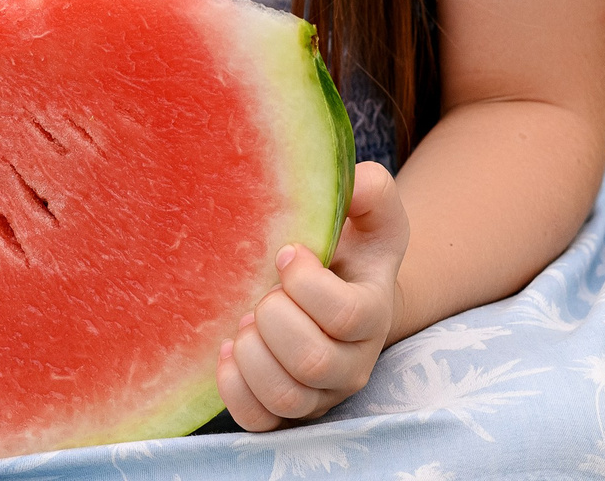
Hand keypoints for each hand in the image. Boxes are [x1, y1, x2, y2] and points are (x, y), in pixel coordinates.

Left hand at [217, 161, 407, 430]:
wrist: (343, 289)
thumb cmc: (351, 245)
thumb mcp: (370, 210)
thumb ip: (370, 189)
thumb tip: (353, 183)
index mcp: (375, 311)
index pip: (346, 314)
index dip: (307, 283)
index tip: (287, 253)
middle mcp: (354, 362)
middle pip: (312, 360)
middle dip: (274, 317)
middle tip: (265, 291)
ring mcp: (322, 393)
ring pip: (285, 397)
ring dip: (252, 354)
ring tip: (247, 320)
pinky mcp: (289, 412)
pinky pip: (258, 421)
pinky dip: (234, 387)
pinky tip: (229, 349)